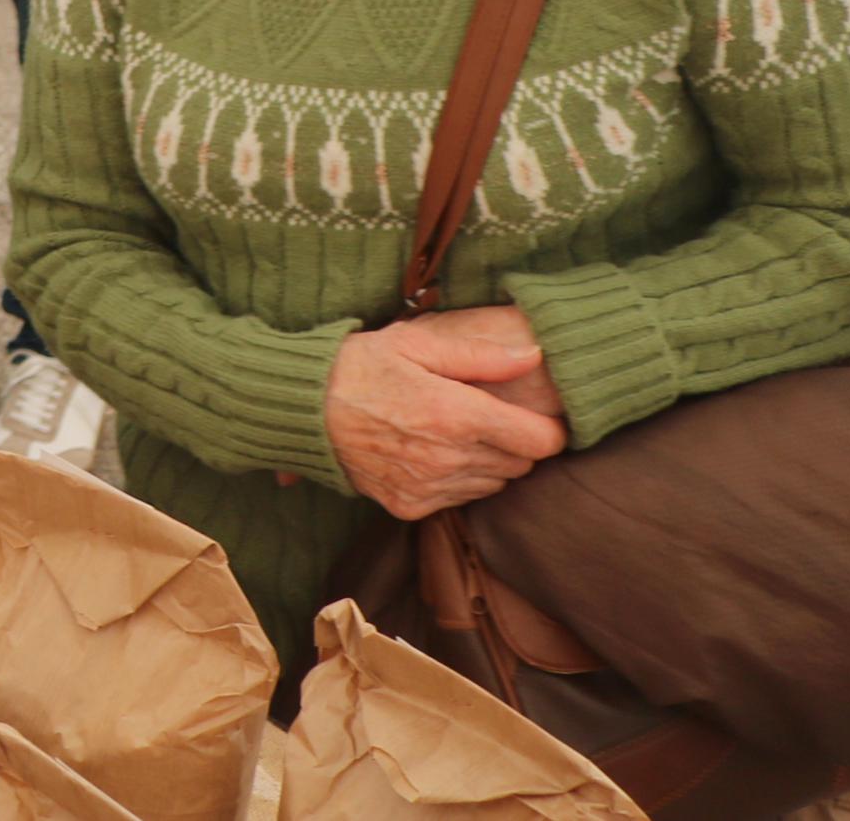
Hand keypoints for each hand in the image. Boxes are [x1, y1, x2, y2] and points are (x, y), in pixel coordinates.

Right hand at [323, 308, 567, 518]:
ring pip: (493, 485)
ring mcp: (428, 487)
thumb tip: (534, 356)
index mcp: (456, 415)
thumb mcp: (416, 344)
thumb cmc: (359, 366)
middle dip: (514, 442)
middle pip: (521, 465)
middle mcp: (448, 458)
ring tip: (456, 434)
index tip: (536, 417)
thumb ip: (480, 355)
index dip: (548, 429)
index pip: (541, 441)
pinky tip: (431, 454)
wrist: (301, 408)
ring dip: (487, 463)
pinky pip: (459, 501)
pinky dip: (456, 480)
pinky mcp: (409, 506)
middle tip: (486, 418)